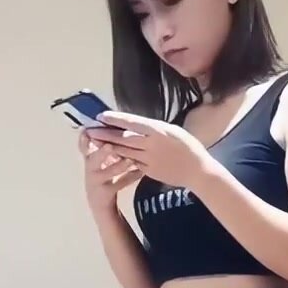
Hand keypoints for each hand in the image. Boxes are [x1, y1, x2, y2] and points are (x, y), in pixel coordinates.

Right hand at [79, 129, 142, 215]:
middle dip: (100, 151)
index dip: (84, 139)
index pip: (85, 147)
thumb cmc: (103, 178)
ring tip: (129, 160)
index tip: (86, 130)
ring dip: (117, 166)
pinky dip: (130, 177)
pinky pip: (119, 184)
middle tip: (109, 145)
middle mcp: (90, 170)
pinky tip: (141, 172)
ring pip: (106, 173)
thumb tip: (113, 128)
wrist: (101, 207)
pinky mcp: (105, 193)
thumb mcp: (102, 163)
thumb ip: (106, 149)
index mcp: (89, 160)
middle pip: (92, 159)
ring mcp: (96, 183)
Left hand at [88, 112, 214, 191]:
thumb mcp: (173, 130)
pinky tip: (110, 155)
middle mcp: (151, 144)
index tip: (101, 116)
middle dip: (104, 134)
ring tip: (94, 142)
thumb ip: (154, 128)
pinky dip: (120, 158)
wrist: (198, 171)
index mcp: (158, 130)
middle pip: (123, 138)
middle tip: (90, 129)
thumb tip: (138, 124)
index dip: (115, 119)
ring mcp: (149, 159)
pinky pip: (132, 163)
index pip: (132, 123)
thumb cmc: (189, 147)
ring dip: (108, 146)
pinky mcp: (149, 171)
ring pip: (124, 151)